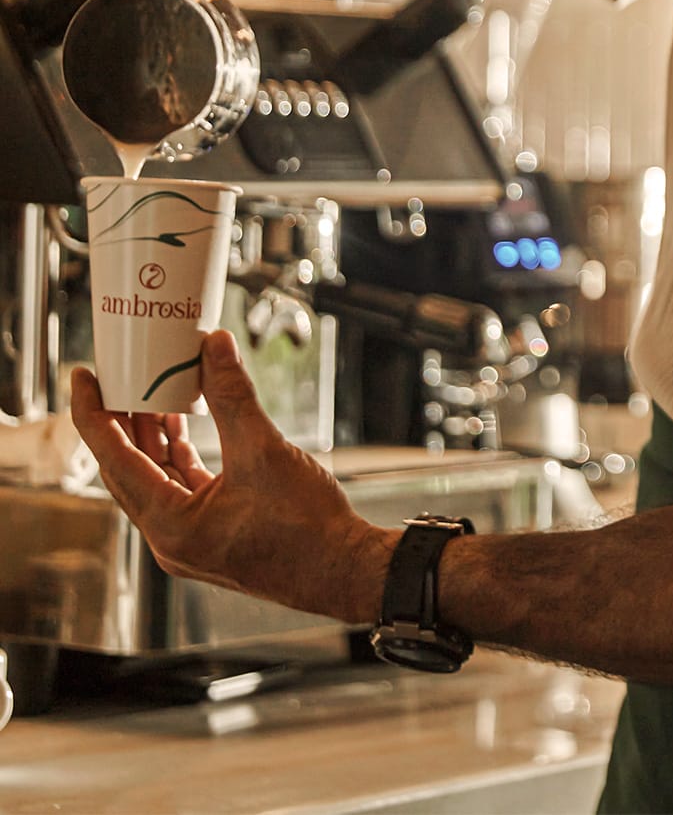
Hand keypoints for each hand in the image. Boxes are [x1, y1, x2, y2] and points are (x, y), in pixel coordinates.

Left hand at [71, 330, 396, 623]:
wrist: (344, 570)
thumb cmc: (306, 527)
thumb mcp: (263, 451)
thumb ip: (232, 396)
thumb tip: (214, 346)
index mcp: (171, 525)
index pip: (113, 460)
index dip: (94, 414)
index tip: (84, 377)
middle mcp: (171, 538)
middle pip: (127, 469)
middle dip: (120, 420)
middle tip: (115, 376)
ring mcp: (191, 538)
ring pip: (154, 478)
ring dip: (151, 435)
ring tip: (151, 390)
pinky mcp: (213, 533)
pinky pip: (180, 487)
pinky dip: (177, 454)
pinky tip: (185, 424)